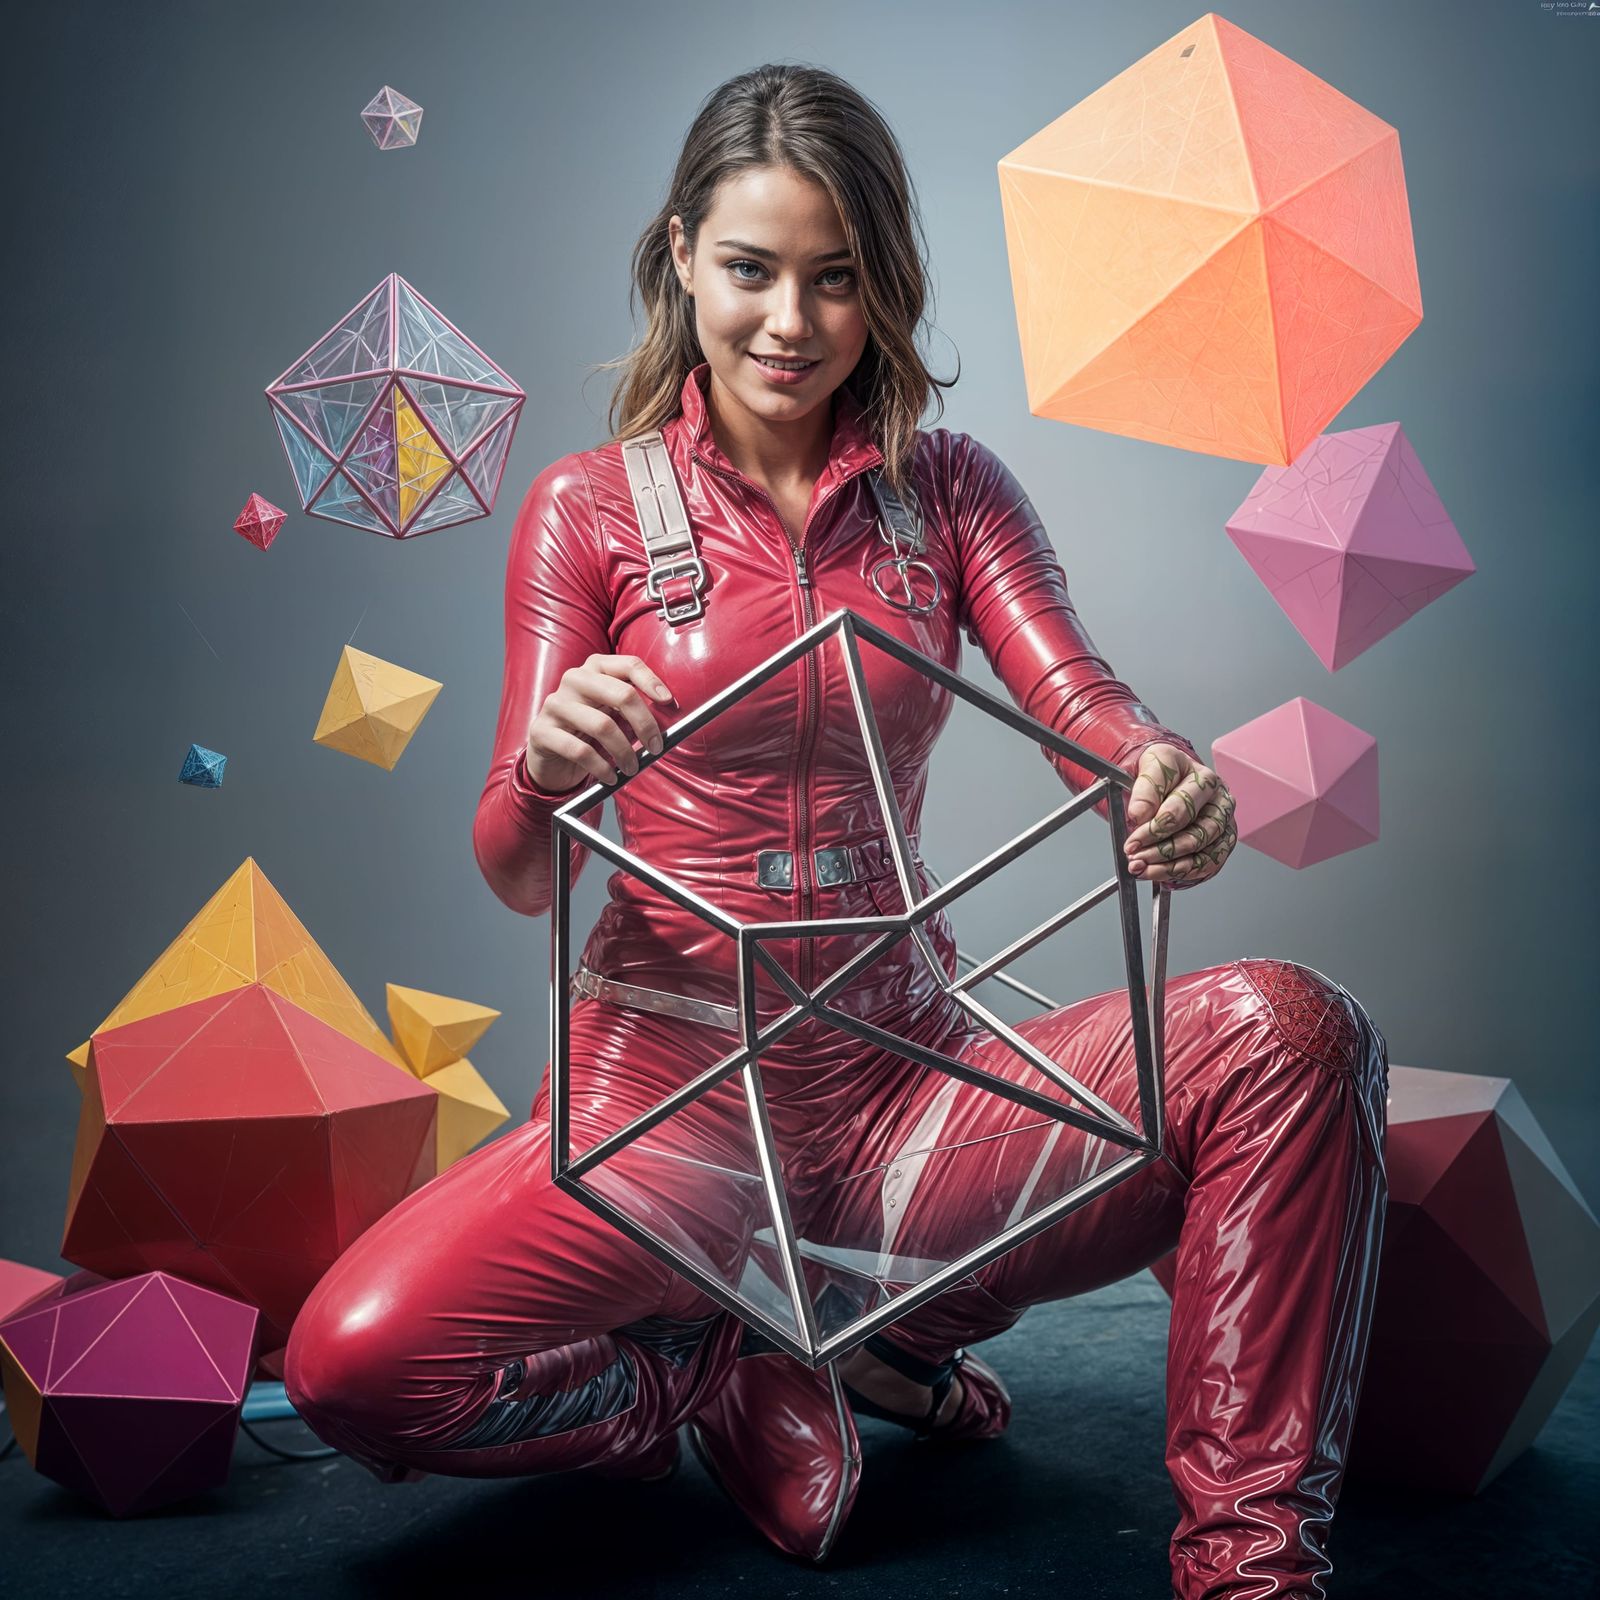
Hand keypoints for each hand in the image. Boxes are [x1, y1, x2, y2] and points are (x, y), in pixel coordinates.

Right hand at [526, 653, 673, 790]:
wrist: (550, 757)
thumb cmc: (589, 732)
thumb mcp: (615, 716)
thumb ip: (636, 713)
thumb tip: (668, 720)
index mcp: (595, 668)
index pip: (629, 664)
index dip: (652, 682)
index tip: (668, 703)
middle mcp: (574, 679)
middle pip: (621, 694)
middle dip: (645, 724)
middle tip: (656, 747)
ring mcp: (555, 704)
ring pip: (602, 725)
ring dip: (625, 751)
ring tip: (632, 768)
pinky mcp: (541, 730)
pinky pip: (580, 751)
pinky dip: (602, 767)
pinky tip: (611, 777)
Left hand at [1121, 743, 1236, 888]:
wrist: (1168, 778)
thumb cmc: (1163, 772)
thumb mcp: (1149, 766)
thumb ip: (1145, 789)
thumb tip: (1140, 814)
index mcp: (1204, 779)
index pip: (1184, 806)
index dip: (1155, 827)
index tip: (1133, 841)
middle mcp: (1220, 802)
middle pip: (1196, 834)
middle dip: (1161, 850)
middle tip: (1135, 857)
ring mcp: (1223, 825)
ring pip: (1202, 853)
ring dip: (1169, 866)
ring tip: (1143, 869)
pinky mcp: (1222, 844)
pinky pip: (1207, 865)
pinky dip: (1181, 873)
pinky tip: (1158, 873)